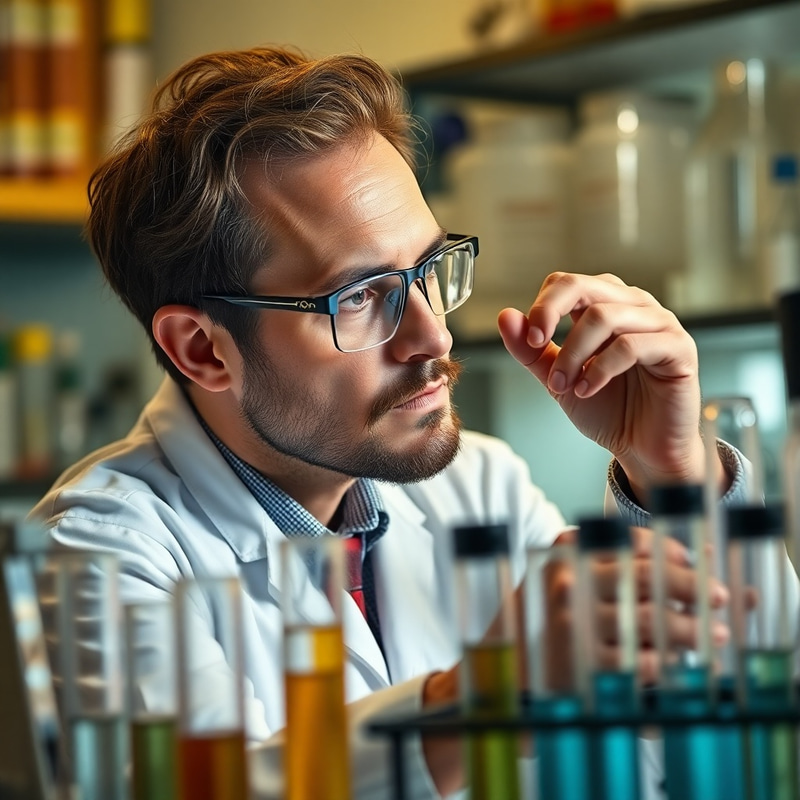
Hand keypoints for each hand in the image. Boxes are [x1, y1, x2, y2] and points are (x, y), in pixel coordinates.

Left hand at [497, 272, 722, 503]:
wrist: (643, 448)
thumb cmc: (609, 409)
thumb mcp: (558, 378)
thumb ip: (531, 351)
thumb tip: (506, 316)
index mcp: (606, 305)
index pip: (566, 283)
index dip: (541, 306)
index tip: (529, 339)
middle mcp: (633, 306)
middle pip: (584, 286)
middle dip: (550, 314)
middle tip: (536, 345)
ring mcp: (660, 324)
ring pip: (604, 316)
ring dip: (573, 353)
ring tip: (564, 384)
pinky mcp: (679, 348)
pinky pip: (632, 345)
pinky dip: (600, 368)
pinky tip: (587, 389)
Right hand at [542, 527, 729, 687]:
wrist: (524, 657)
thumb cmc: (566, 609)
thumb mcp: (588, 572)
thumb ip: (639, 559)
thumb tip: (707, 554)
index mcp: (571, 548)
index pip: (631, 540)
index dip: (671, 552)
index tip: (696, 563)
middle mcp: (571, 579)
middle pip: (643, 575)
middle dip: (690, 586)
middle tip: (720, 597)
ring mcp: (576, 619)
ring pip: (649, 617)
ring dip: (690, 627)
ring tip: (716, 634)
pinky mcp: (585, 658)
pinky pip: (640, 658)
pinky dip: (667, 659)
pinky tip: (678, 659)